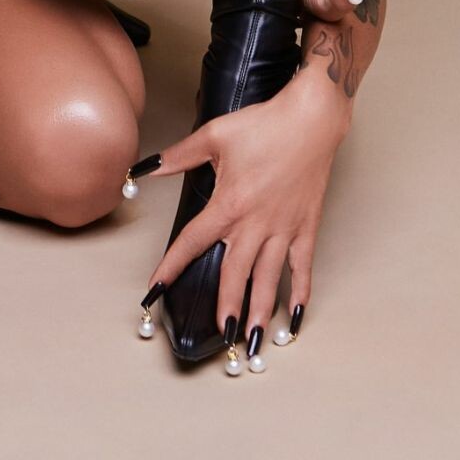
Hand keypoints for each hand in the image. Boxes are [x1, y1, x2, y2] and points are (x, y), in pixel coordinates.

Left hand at [141, 77, 347, 340]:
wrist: (310, 119)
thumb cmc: (264, 124)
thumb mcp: (214, 136)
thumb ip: (179, 156)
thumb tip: (148, 167)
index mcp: (229, 204)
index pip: (192, 243)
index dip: (171, 267)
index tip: (155, 289)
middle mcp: (256, 224)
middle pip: (234, 274)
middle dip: (225, 308)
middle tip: (219, 336)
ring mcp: (284, 229)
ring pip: (269, 280)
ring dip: (261, 312)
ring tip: (254, 340)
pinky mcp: (306, 227)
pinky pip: (303, 267)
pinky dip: (301, 292)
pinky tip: (297, 316)